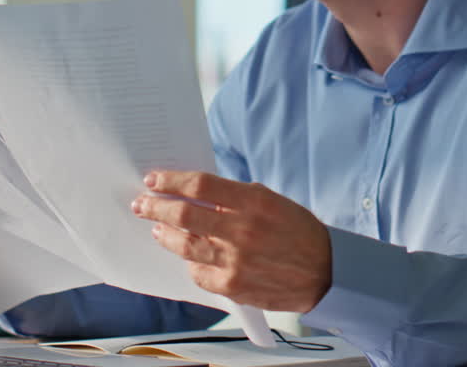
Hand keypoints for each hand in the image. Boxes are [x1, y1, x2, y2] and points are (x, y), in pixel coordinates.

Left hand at [131, 171, 331, 312]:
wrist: (325, 273)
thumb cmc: (297, 232)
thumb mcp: (270, 201)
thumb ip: (233, 197)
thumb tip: (194, 193)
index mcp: (253, 202)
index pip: (199, 186)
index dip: (171, 181)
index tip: (153, 179)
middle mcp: (241, 231)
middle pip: (183, 215)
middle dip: (155, 207)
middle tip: (142, 204)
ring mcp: (235, 261)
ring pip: (184, 246)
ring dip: (165, 235)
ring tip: (157, 229)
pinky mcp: (233, 286)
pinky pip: (198, 273)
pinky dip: (190, 263)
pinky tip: (188, 257)